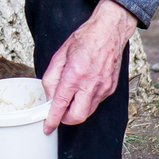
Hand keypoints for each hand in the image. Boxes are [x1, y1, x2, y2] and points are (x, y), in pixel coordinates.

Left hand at [42, 0, 137, 134]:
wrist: (109, 31)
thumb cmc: (84, 40)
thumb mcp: (58, 56)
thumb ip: (51, 79)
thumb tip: (49, 97)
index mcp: (74, 75)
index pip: (61, 105)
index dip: (52, 120)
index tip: (47, 127)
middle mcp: (91, 84)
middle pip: (77, 117)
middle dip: (65, 120)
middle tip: (58, 113)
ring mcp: (103, 87)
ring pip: (88, 112)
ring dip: (76, 111)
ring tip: (70, 98)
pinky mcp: (111, 87)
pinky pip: (96, 102)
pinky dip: (86, 102)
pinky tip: (82, 90)